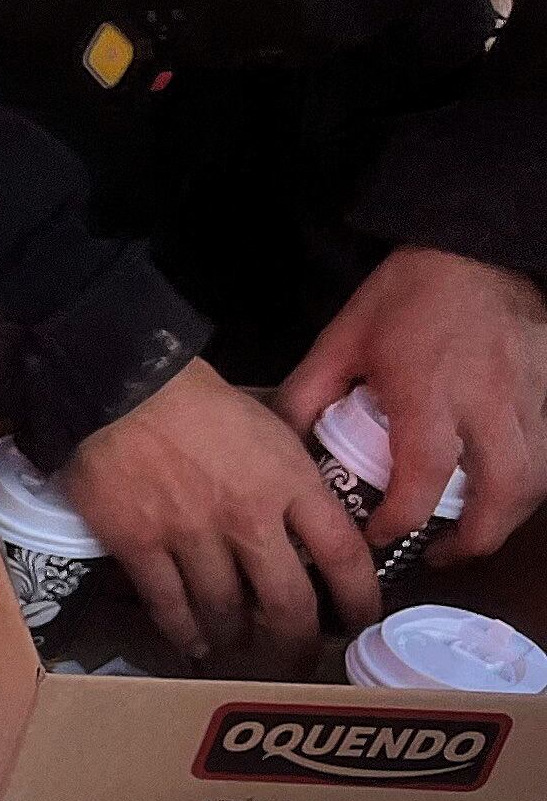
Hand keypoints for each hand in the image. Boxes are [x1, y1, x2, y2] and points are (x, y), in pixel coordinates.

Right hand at [62, 356, 372, 660]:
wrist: (121, 390)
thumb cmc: (196, 400)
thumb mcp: (267, 425)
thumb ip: (289, 471)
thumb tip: (304, 507)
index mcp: (289, 482)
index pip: (342, 554)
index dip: (359, 597)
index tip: (361, 620)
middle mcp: (248, 518)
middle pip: (286, 602)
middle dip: (296, 641)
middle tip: (297, 658)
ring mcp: (191, 536)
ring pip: (225, 610)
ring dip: (236, 637)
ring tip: (238, 646)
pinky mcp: (139, 545)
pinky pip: (168, 605)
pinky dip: (183, 631)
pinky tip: (192, 642)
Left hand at [277, 245, 546, 557]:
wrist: (475, 245)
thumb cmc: (407, 293)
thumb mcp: (342, 339)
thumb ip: (307, 394)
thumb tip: (280, 447)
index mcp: (431, 390)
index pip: (425, 475)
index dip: (402, 519)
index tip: (377, 537)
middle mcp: (490, 399)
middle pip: (506, 490)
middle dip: (476, 540)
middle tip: (438, 555)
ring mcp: (531, 394)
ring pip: (537, 476)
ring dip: (506, 516)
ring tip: (467, 531)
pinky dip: (526, 482)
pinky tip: (495, 489)